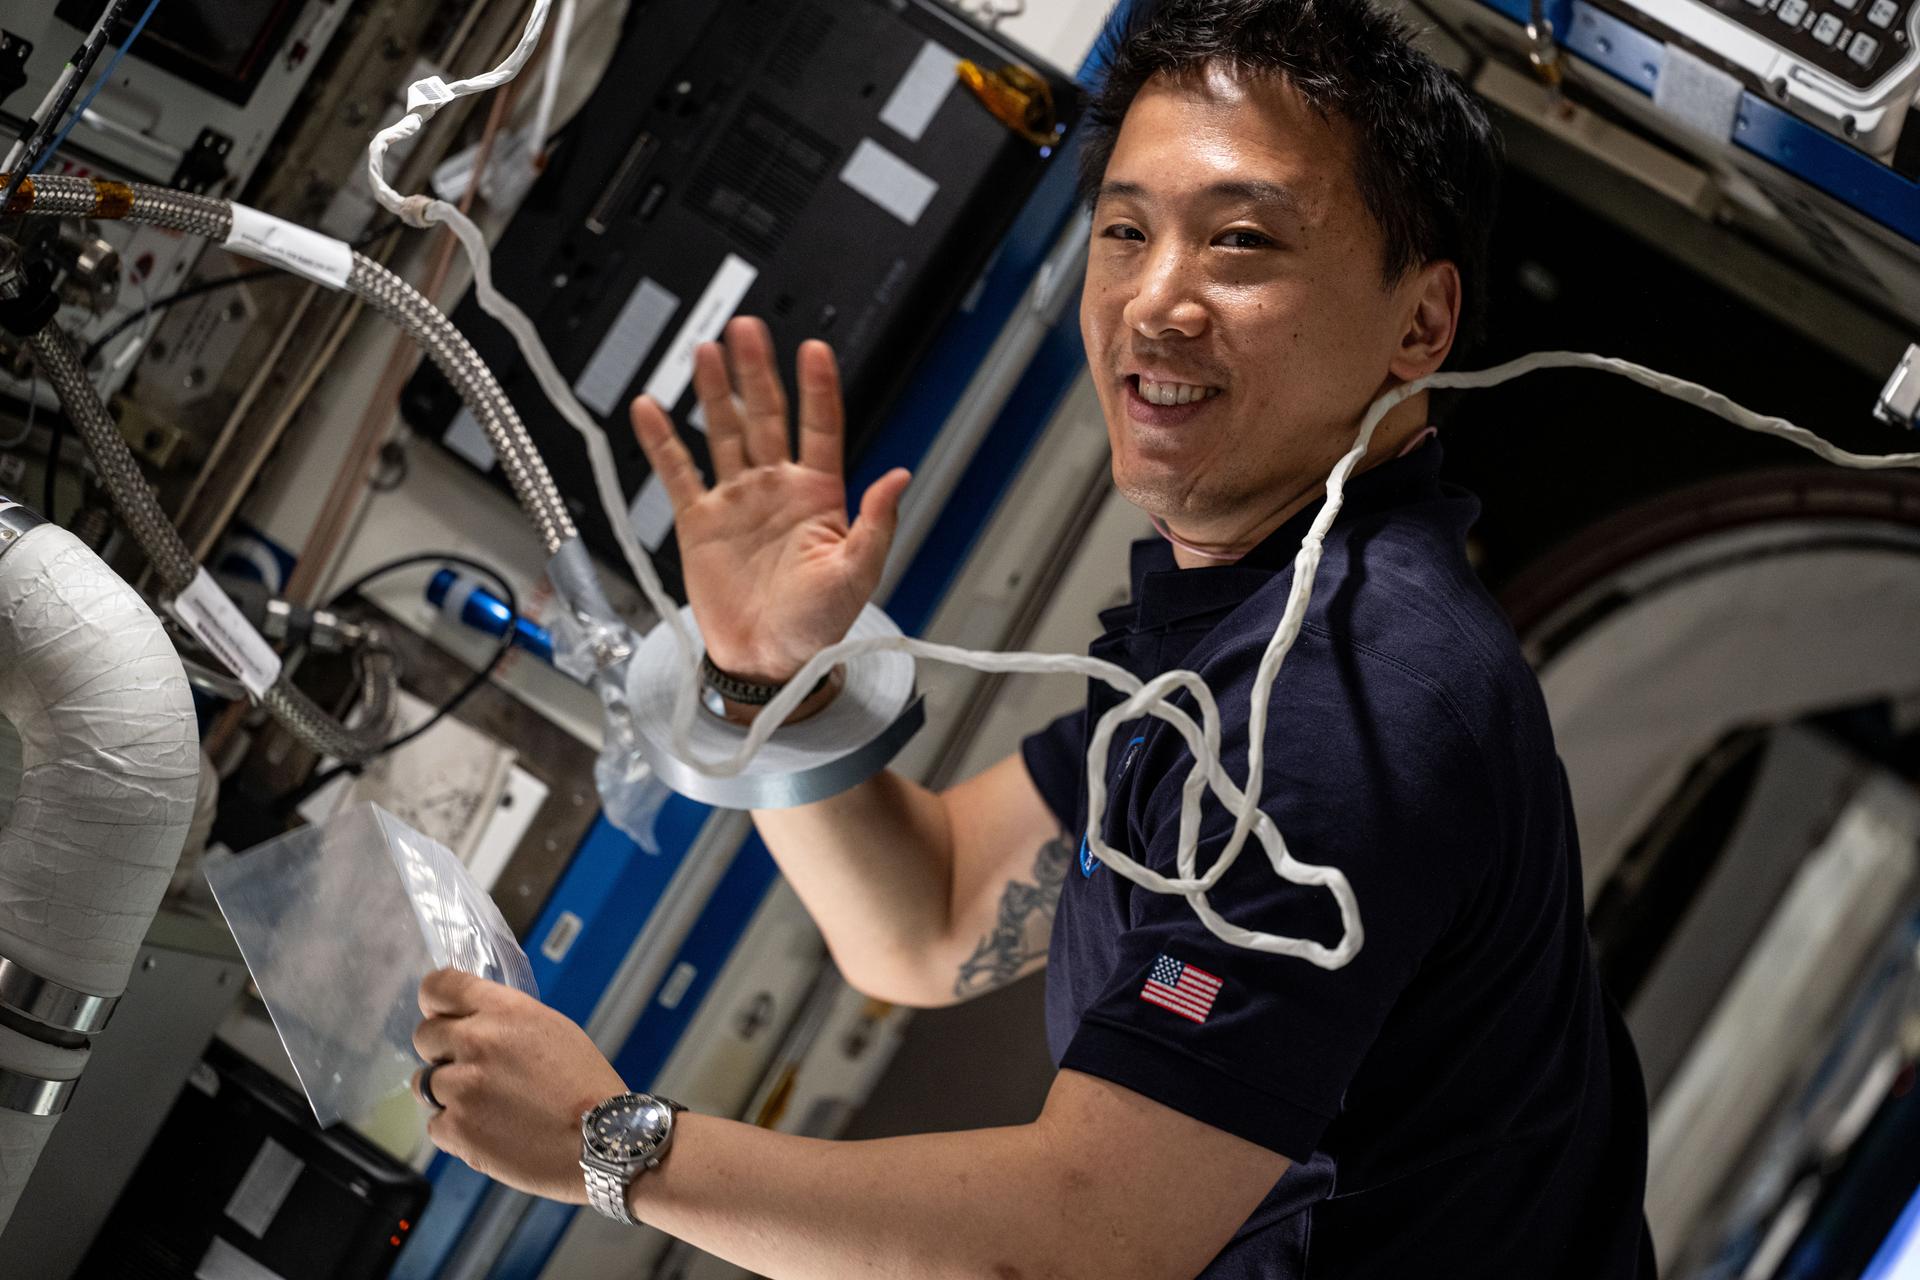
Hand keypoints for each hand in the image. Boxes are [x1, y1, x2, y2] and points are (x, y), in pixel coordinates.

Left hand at [411, 970, 625, 1203]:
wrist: (602, 1141)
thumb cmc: (586, 1087)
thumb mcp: (553, 1030)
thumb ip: (504, 1021)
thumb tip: (469, 1022)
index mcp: (504, 1011)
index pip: (440, 986)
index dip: (435, 1002)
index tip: (440, 1014)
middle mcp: (477, 1043)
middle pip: (424, 1036)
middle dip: (442, 1052)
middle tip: (472, 1070)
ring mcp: (462, 1088)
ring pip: (425, 1083)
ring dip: (448, 1093)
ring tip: (486, 1106)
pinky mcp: (456, 1129)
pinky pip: (436, 1124)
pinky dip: (457, 1130)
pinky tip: (491, 1132)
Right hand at [630, 316, 910, 683]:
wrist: (768, 662)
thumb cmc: (818, 626)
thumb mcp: (857, 575)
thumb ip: (876, 525)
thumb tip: (898, 476)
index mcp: (819, 495)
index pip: (820, 428)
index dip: (818, 390)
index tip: (814, 350)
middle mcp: (776, 487)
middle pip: (766, 416)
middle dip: (757, 373)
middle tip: (747, 329)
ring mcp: (737, 500)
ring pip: (724, 432)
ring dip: (714, 392)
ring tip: (706, 350)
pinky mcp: (700, 521)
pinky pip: (678, 473)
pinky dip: (662, 442)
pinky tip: (650, 407)